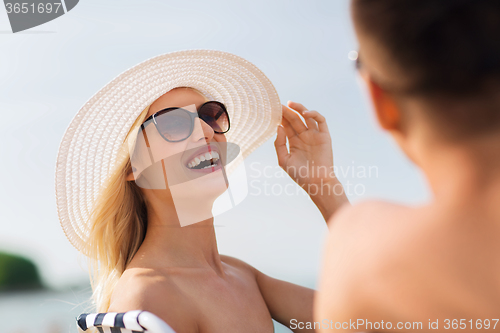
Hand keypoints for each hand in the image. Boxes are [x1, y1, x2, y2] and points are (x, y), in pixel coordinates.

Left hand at [274, 101, 348, 221]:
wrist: (316, 183)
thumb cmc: (299, 174)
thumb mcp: (284, 160)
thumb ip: (279, 144)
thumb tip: (278, 127)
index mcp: (294, 141)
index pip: (286, 125)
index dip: (280, 117)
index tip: (272, 110)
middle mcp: (304, 136)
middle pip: (294, 119)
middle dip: (286, 111)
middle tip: (278, 104)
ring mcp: (314, 135)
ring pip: (307, 117)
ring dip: (299, 108)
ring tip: (290, 104)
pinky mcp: (324, 136)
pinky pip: (321, 121)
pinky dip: (314, 114)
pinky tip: (305, 113)